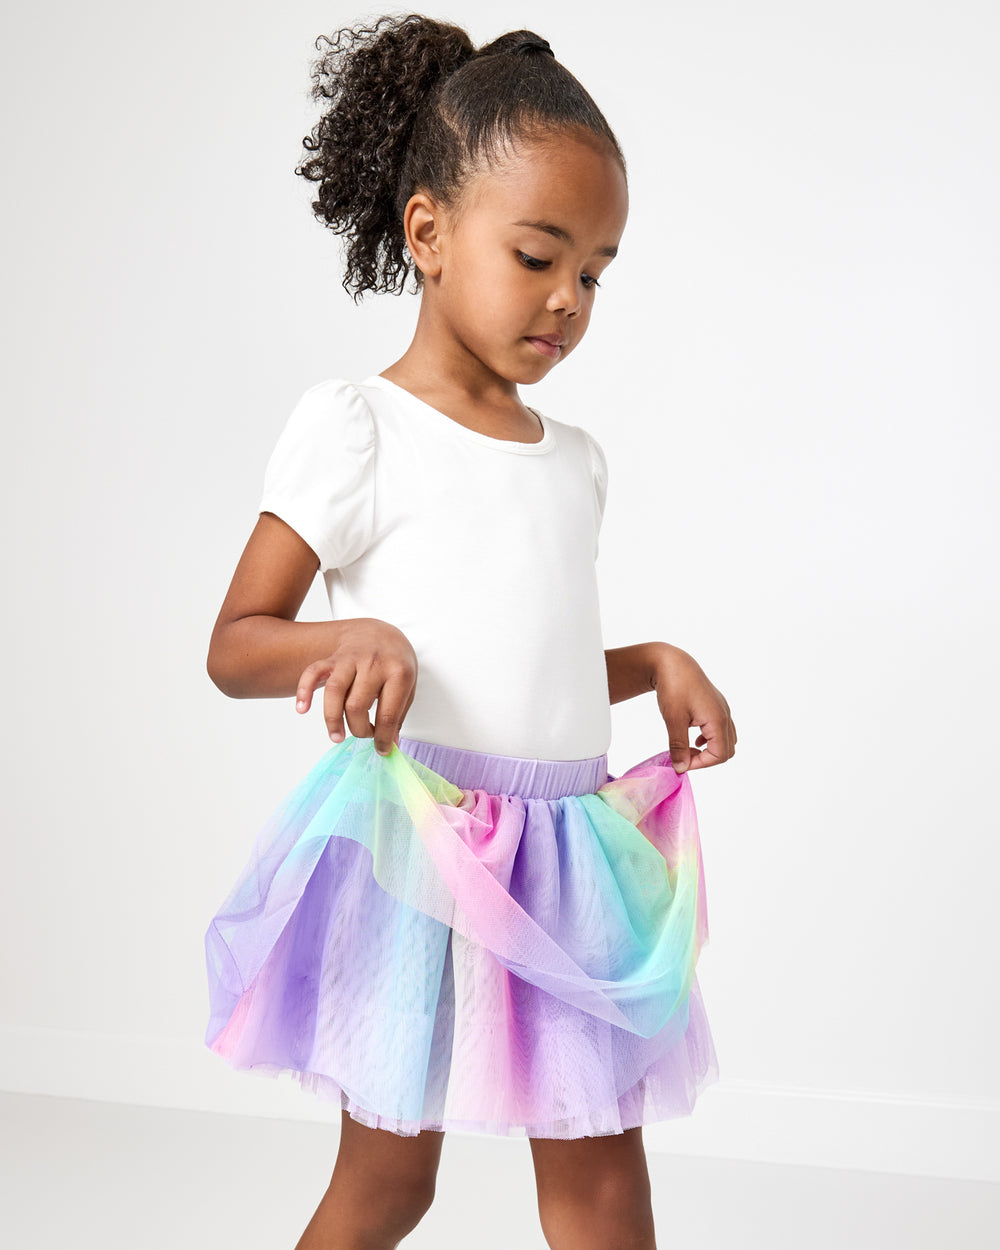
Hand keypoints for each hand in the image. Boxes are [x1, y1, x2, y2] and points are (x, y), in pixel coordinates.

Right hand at [294, 618, 417, 755]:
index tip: (381, 750)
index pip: (387, 714)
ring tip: (337, 737)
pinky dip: (304, 691)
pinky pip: (313, 672)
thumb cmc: (395, 664)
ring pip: (335, 691)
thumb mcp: (407, 686)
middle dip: (359, 730)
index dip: (382, 738)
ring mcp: (351, 659)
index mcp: (399, 673)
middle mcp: (373, 664)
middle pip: (357, 706)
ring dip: (332, 719)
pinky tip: (302, 710)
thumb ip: (398, 715)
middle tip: (363, 734)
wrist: (380, 633)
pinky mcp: (333, 658)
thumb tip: (389, 746)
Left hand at [650, 643, 736, 773]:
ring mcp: (722, 708)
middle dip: (707, 758)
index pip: (720, 755)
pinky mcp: (716, 704)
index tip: (682, 762)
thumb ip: (679, 746)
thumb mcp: (673, 720)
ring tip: (688, 746)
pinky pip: (721, 727)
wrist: (672, 662)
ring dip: (710, 748)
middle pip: (727, 750)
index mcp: (718, 720)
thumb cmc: (674, 687)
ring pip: (726, 739)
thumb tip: (681, 767)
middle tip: (685, 756)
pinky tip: (694, 735)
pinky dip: (710, 737)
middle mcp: (724, 715)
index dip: (701, 763)